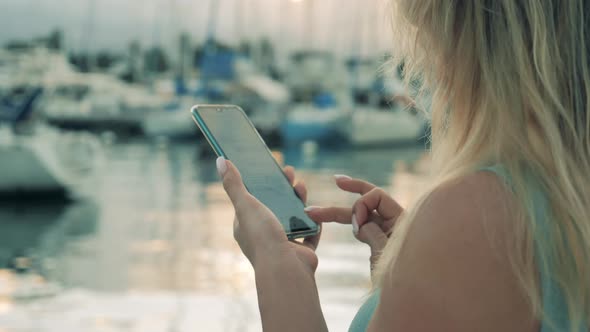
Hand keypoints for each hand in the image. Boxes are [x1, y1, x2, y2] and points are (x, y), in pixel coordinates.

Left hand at [218, 157, 319, 273]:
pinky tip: (316, 209)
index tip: (270, 169)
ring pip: (293, 217)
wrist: (285, 268)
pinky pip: (309, 233)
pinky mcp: (301, 251)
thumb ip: (234, 184)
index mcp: (246, 227)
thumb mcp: (245, 205)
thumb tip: (220, 160)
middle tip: (290, 172)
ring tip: (302, 185)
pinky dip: (313, 222)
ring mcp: (283, 244)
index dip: (260, 184)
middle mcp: (263, 236)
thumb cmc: (262, 237)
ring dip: (298, 201)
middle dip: (282, 188)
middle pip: (274, 206)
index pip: (251, 200)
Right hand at [304, 175, 402, 274]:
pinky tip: (329, 219)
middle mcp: (393, 222)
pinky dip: (346, 223)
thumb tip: (360, 223)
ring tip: (313, 213)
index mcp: (402, 220)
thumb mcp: (386, 254)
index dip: (362, 205)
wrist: (408, 301)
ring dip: (337, 214)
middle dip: (347, 195)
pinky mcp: (378, 242)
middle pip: (367, 201)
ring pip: (359, 216)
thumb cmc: (404, 279)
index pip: (377, 196)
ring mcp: (385, 232)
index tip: (357, 228)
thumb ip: (373, 233)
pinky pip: (361, 227)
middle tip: (334, 183)